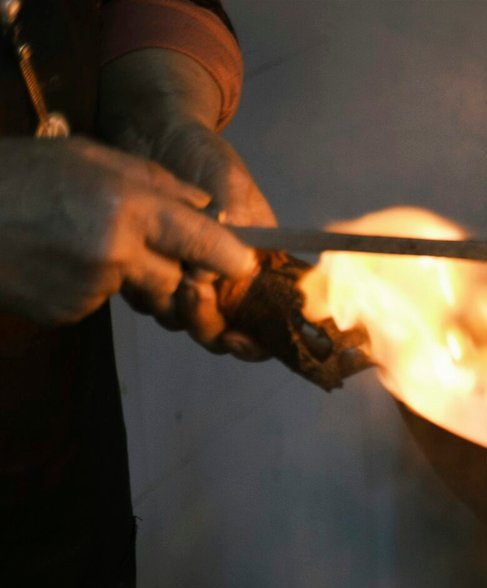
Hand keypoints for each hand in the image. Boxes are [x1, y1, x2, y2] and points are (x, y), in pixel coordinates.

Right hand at [0, 136, 256, 327]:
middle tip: (138, 241)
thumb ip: (152, 181)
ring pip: (136, 290)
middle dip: (171, 267)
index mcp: (126, 207)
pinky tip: (53, 257)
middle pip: (176, 278)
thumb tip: (201, 205)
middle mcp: (115, 252)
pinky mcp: (68, 311)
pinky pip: (98, 302)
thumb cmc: (17, 176)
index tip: (244, 265)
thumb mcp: (86, 156)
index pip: (202, 241)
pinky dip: (86, 285)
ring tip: (77, 238)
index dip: (229, 256)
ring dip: (124, 272)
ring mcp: (90, 288)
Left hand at [143, 120, 277, 358]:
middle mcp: (222, 279)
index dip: (254, 341)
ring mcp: (186, 277)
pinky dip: (146, 293)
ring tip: (172, 279)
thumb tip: (219, 272)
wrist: (154, 135)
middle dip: (208, 323)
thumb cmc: (204, 158)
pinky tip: (144, 270)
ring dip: (177, 310)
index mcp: (254, 265)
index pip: (264, 320)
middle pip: (220, 330)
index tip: (240, 337)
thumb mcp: (231, 186)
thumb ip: (235, 228)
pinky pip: (148, 300)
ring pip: (183, 320)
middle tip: (193, 294)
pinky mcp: (149, 269)